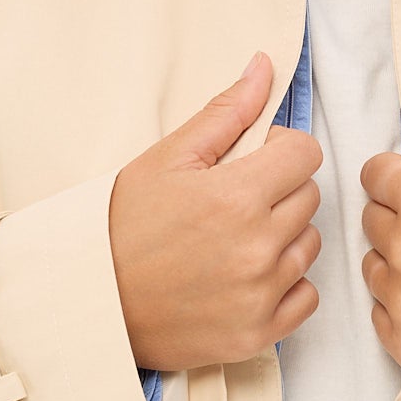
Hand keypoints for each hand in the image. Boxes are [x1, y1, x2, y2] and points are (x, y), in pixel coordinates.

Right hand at [109, 51, 323, 370]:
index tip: (255, 161)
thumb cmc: (122, 228)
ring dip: (284, 238)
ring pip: (309, 246)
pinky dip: (286, 286)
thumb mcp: (166, 159)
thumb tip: (265, 67)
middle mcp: (256, 248)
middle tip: (234, 203)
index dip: (281, 151)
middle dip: (279, 192)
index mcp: (235, 197)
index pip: (305, 155)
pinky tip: (247, 278)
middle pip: (309, 198)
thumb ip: (225, 113)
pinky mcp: (258, 334)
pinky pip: (306, 297)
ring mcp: (260, 296)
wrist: (91, 304)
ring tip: (235, 241)